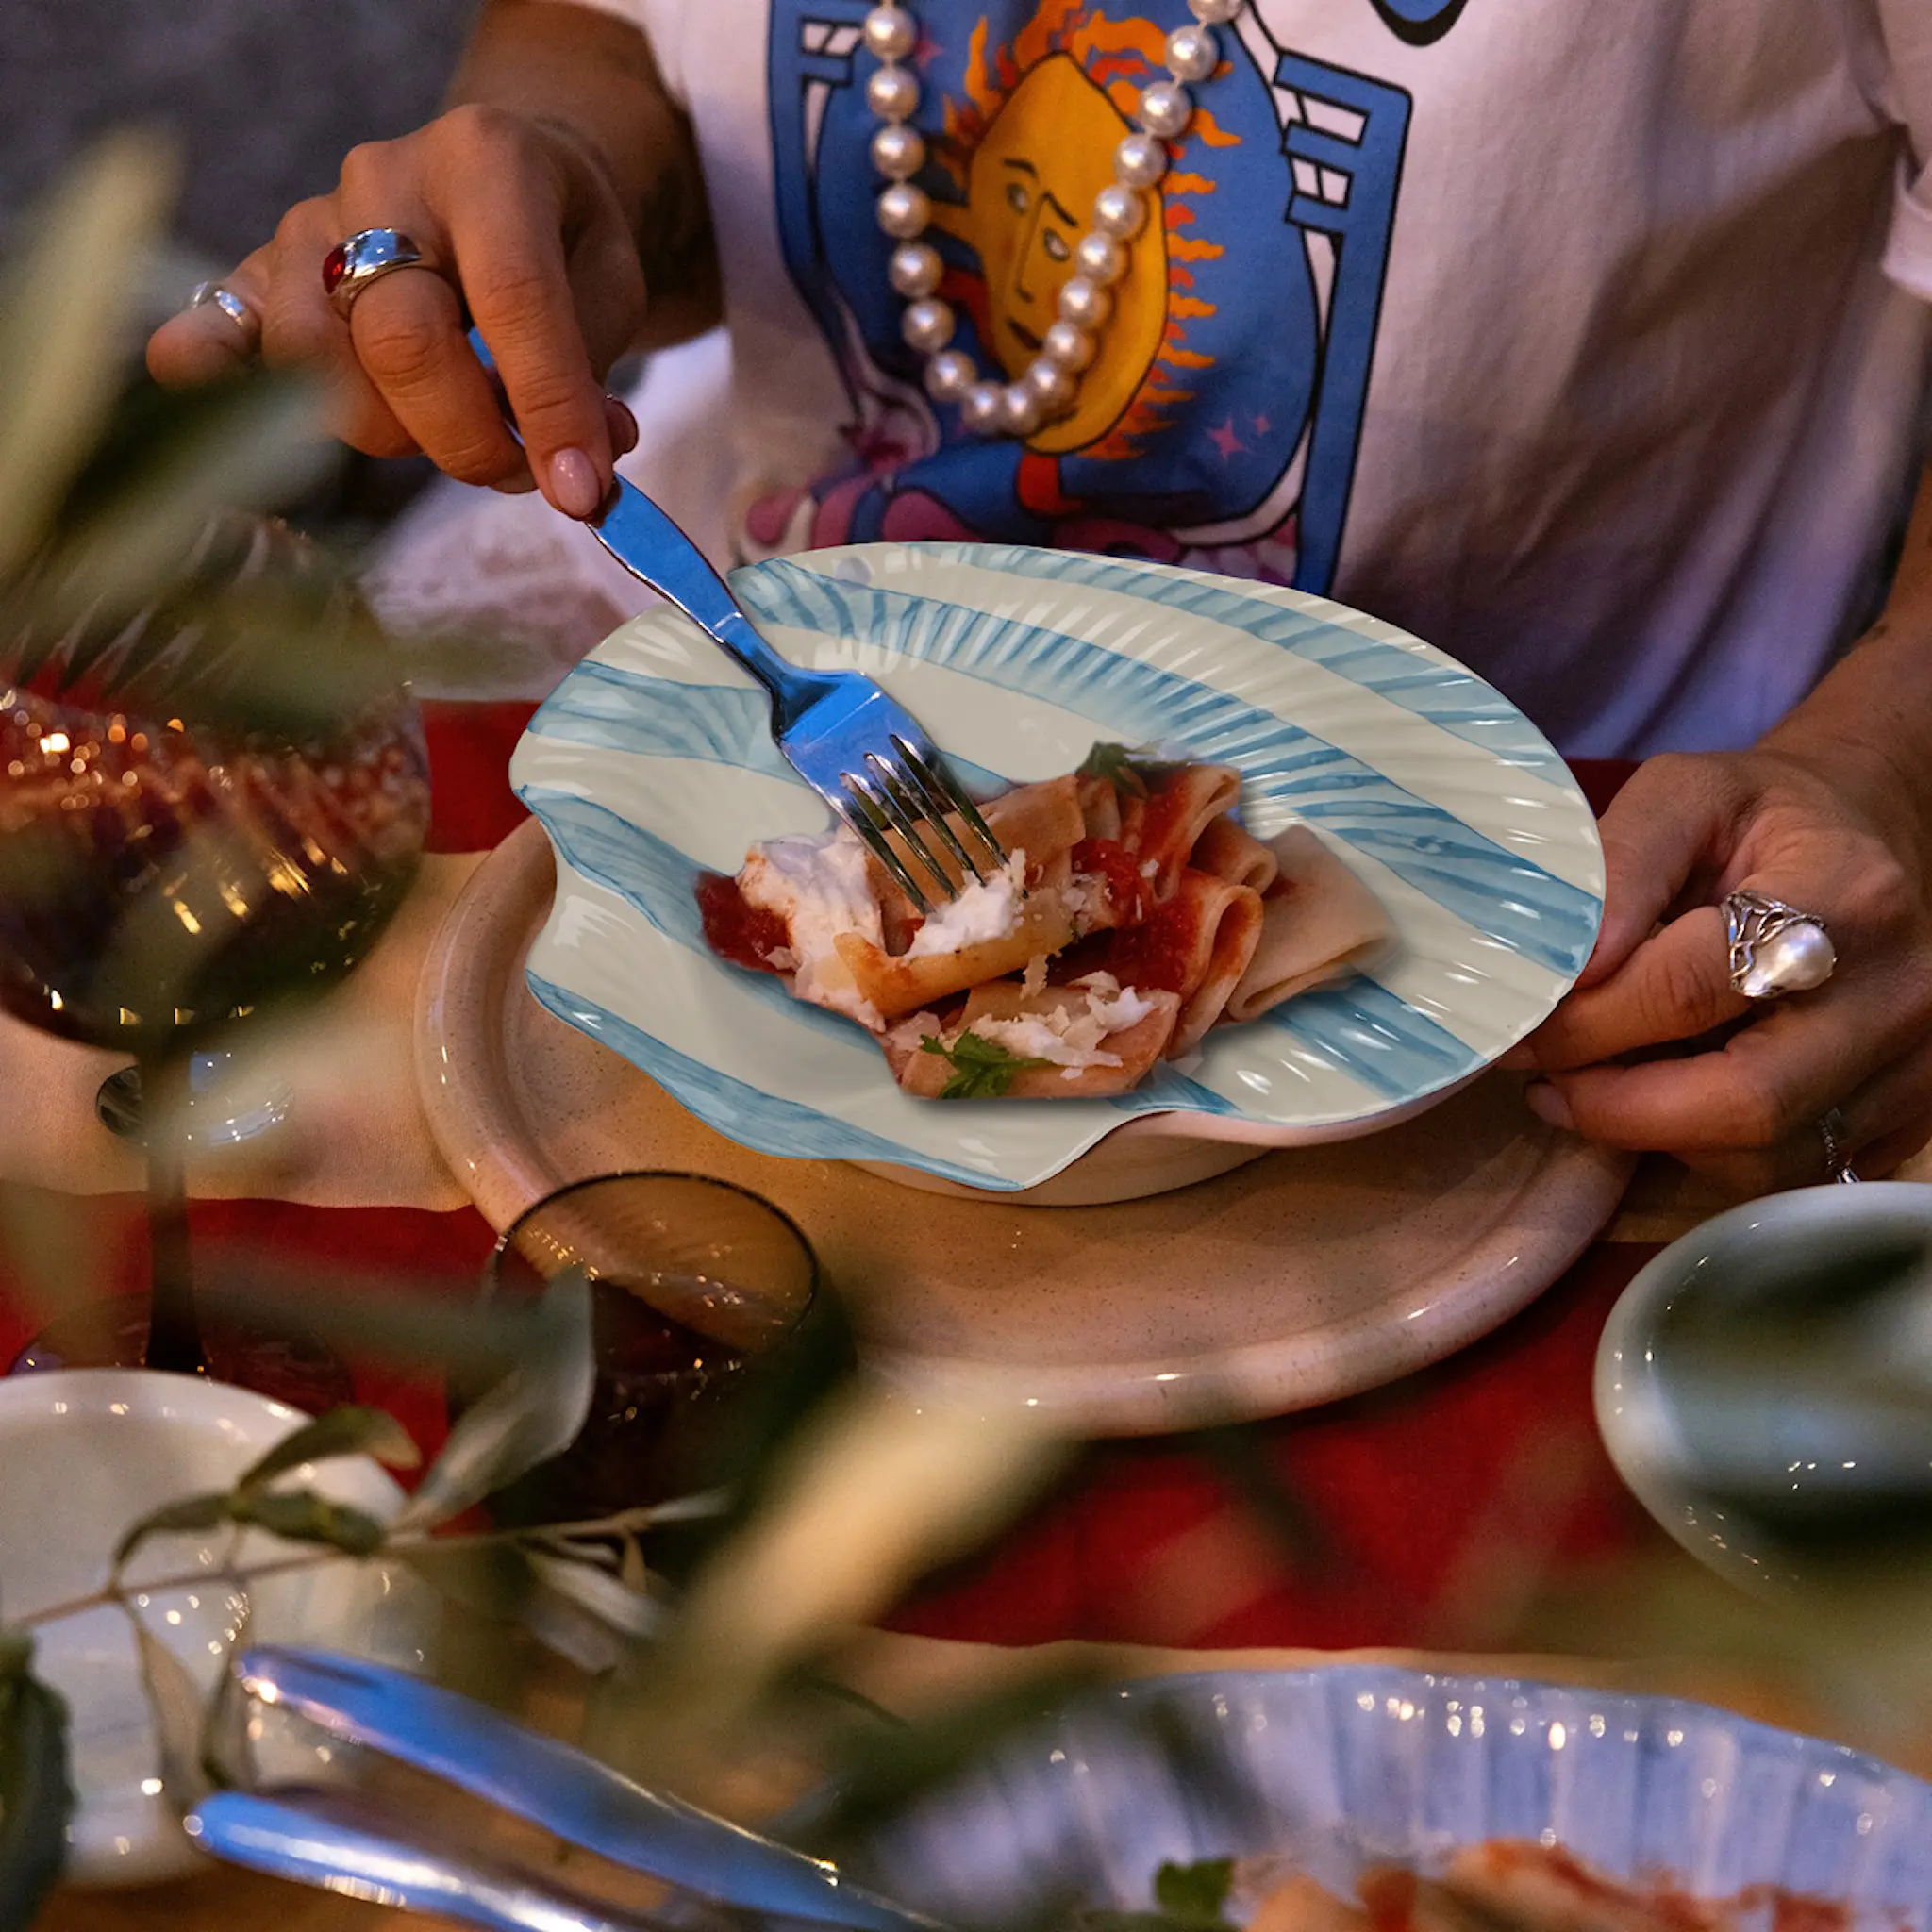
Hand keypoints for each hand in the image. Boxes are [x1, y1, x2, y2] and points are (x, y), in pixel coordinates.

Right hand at [146, 105, 645, 515]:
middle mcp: (384, 182)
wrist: (501, 177)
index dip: (548, 408)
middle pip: (400, 339)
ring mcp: (310, 225)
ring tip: (450, 431)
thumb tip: (574, 474)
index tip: (580, 490)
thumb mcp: (610, 283)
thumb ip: (590, 373)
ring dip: (392, 433)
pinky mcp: (261, 272)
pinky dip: (209, 371)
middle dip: (467, 436)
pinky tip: (211, 394)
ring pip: (318, 363)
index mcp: (486, 162)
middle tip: (516, 467)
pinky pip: (218, 327)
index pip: (512, 296)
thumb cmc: (560, 239)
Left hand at [1523, 746, 1931, 1189]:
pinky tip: (1663, 1097)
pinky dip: (1706, 1149)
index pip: (1694, 988)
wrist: (1872, 837)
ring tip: (1594, 1084)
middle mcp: (1898, 993)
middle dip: (1618, 1105)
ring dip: (1655, 1134)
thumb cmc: (1765, 818)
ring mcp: (1914, 1067)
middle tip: (1548, 1080)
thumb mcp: (1683, 795)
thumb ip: (1619, 868)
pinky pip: (1787, 1172)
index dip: (1590, 1021)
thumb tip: (1568, 972)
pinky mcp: (1908, 1119)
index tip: (1525, 1026)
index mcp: (1846, 895)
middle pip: (1746, 1100)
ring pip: (1763, 1157)